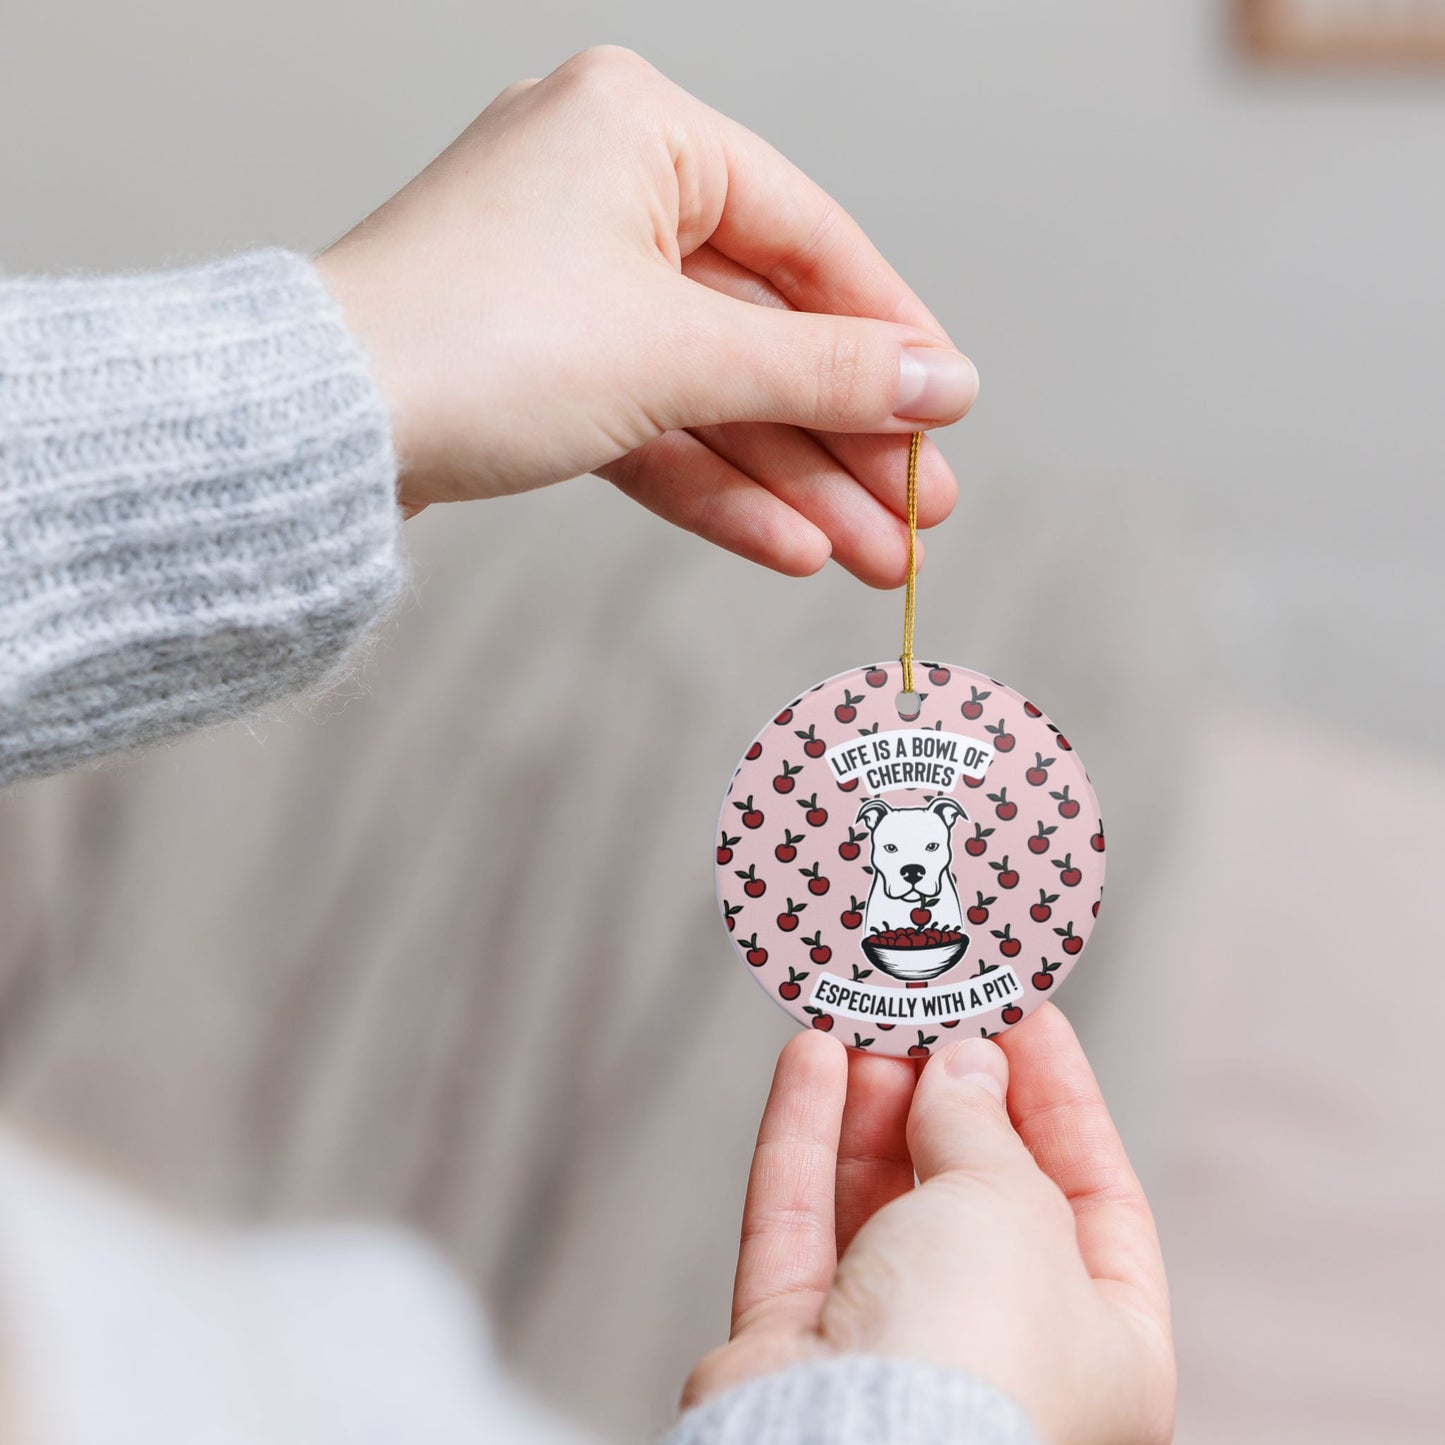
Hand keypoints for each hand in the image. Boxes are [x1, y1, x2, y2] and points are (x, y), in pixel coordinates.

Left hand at [316, 46, 976, 584]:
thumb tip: (943, 384)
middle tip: (919, 515)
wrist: (313, 434)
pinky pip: (650, 425)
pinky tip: (791, 546)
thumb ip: (822, 371)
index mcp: (638, 130)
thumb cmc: (474, 342)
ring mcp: (565, 286)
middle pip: (762, 330)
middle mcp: (602, 193)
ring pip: (710, 393)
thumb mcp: (679, 354)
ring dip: (793, 481)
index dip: (889, 335)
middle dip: (844, 438)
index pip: (807, 237)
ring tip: (875, 557)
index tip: (949, 411)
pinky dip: (715, 486)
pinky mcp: (536, 368)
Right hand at [684, 1005, 1174, 1444]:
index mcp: (1105, 1348)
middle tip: (929, 1008)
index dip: (1059, 1096)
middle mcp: (1000, 1354)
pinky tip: (809, 1060)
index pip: (1095, 1193)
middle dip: (949, 1093)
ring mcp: (892, 1354)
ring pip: (881, 1202)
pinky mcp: (796, 1347)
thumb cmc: (973, 1363)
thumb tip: (963, 1069)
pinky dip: (804, 1138)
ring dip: (872, 1104)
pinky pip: (801, 1222)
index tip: (1023, 1014)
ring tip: (865, 1020)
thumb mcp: (1012, 1206)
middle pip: (976, 1193)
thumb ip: (984, 1126)